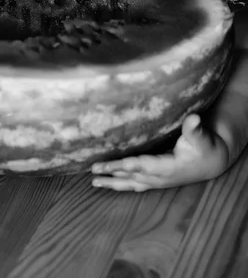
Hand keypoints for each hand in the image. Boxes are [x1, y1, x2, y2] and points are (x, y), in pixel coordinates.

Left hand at [91, 114, 229, 190]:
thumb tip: (194, 118)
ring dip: (113, 183)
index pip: (139, 166)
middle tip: (92, 170)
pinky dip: (121, 184)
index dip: (121, 165)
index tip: (104, 165)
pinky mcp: (156, 181)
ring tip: (94, 183)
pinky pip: (135, 184)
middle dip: (111, 173)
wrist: (212, 163)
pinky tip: (109, 184)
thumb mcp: (201, 137)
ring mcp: (157, 181)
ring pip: (131, 183)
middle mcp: (159, 177)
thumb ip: (194, 129)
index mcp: (167, 167)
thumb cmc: (204, 147)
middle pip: (130, 175)